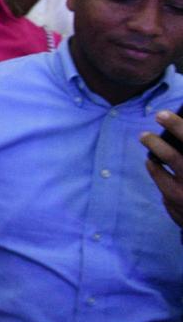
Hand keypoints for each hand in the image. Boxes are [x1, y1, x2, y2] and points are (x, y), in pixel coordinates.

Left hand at [142, 110, 182, 229]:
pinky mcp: (173, 207)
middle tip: (144, 134)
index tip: (162, 114)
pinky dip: (160, 177)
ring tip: (149, 152)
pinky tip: (160, 172)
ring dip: (152, 160)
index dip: (176, 125)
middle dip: (155, 142)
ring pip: (158, 172)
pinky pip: (161, 187)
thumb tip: (175, 130)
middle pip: (171, 156)